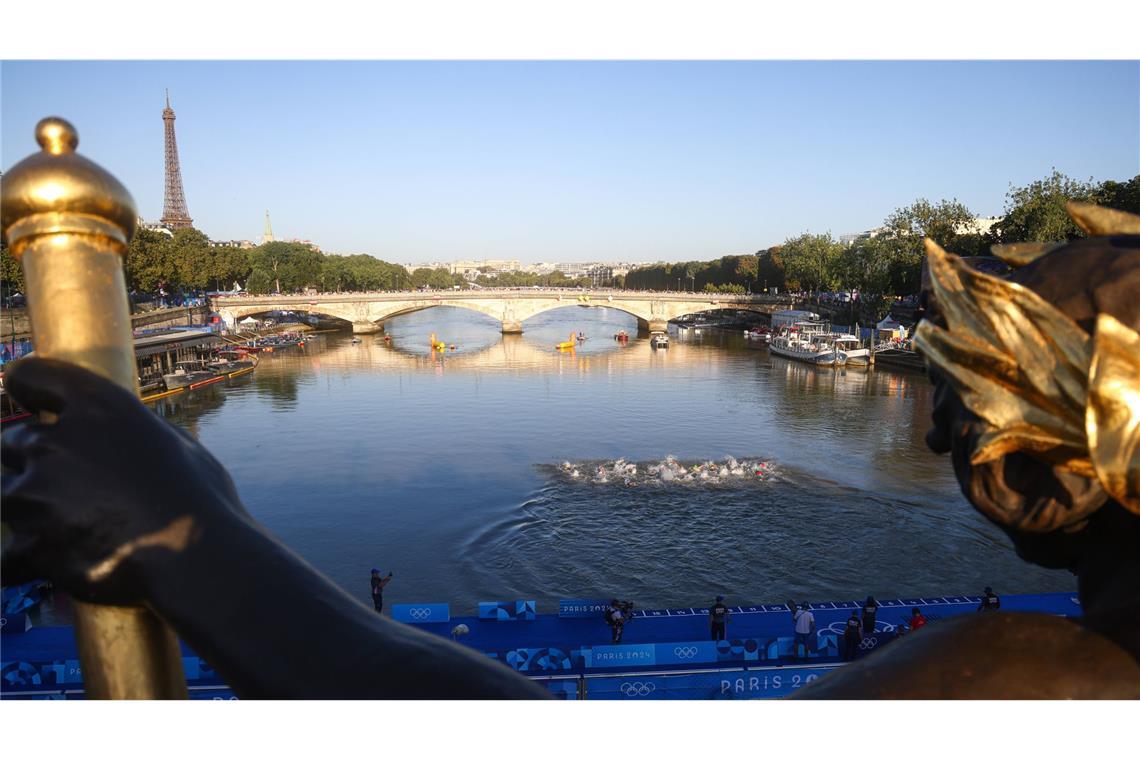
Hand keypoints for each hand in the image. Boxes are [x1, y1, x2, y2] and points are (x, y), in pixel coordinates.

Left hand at [1, 358, 252, 605]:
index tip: (31, 402)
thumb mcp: (177, 443)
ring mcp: (35, 493)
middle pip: (11, 442)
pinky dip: (26, 561)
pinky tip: (55, 564)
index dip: (27, 387)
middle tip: (69, 485)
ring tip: (72, 530)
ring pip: (7, 498)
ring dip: (30, 512)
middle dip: (32, 461)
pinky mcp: (29, 542)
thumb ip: (131, 430)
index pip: (30, 375)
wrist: (196, 556)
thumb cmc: (201, 498)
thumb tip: (119, 434)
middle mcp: (55, 440)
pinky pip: (8, 555)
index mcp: (97, 406)